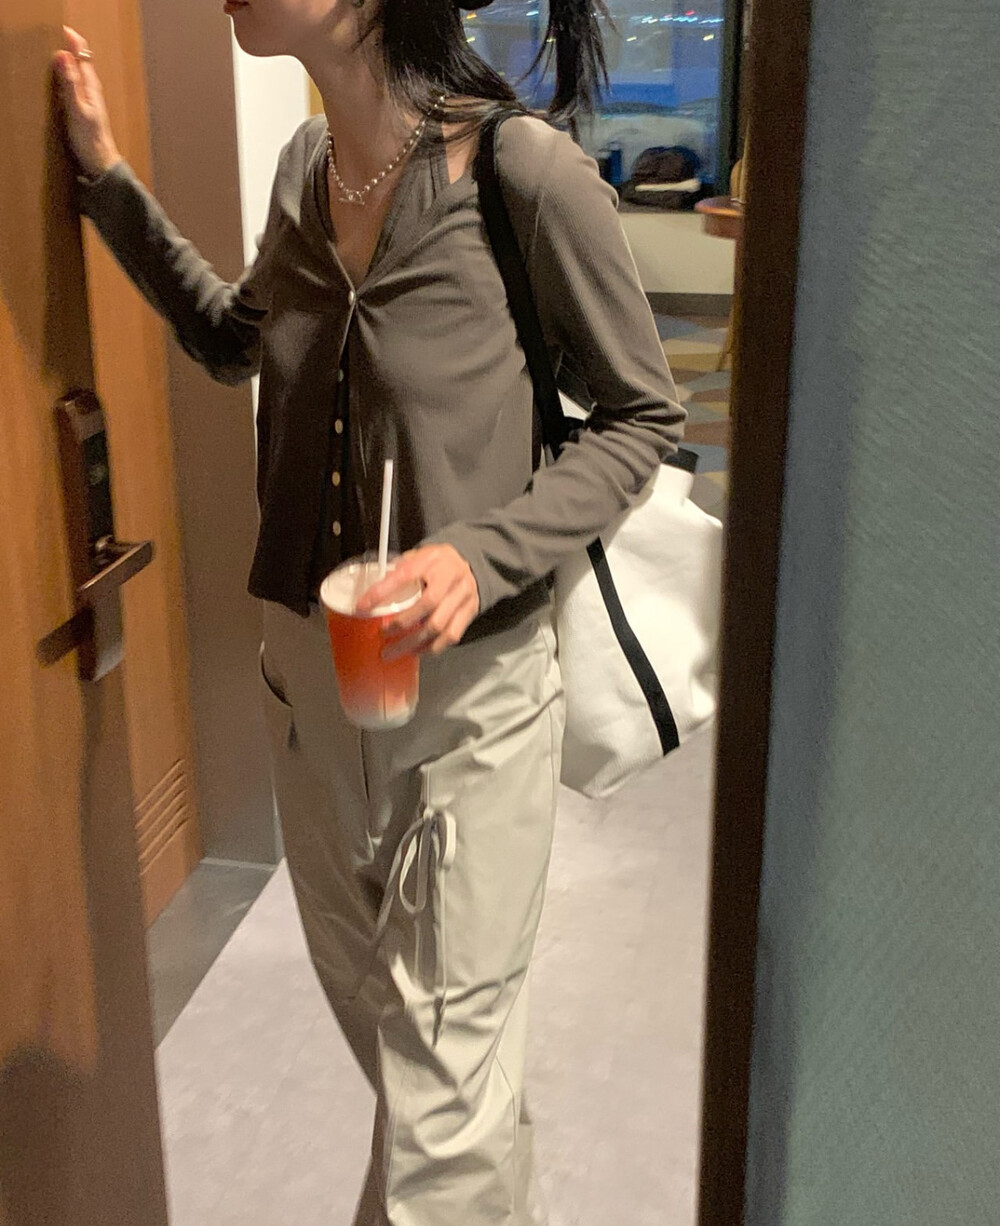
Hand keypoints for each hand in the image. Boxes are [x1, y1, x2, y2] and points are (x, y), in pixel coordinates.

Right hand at [53, 27, 121, 179]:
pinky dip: (69, 77)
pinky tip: (63, 80)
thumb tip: (63, 55)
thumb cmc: (91, 140)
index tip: (60, 30)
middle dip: (70, 46)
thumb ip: (70, 82)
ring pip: (79, 73)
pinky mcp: (85, 109)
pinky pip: (76, 86)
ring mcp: (90, 99)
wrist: (101, 164)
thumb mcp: (77, 109)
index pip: (83, 54)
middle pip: (82, 61)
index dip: (72, 39)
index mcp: (91, 86)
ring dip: (70, 61)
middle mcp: (92, 90)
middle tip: (57, 35)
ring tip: (59, 52)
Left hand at [357, 545, 479, 658]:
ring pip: (438, 625)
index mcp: (432, 560)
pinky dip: (432, 647)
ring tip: (395, 650)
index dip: (381, 593)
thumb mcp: (417, 556)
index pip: (403, 576)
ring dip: (413, 642)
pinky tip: (417, 650)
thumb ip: (398, 570)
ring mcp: (463, 595)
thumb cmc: (438, 562)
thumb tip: (372, 593)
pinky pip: (451, 635)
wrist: (471, 563)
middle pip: (426, 605)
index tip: (362, 607)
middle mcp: (450, 577)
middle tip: (383, 634)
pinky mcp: (470, 611)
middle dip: (401, 624)